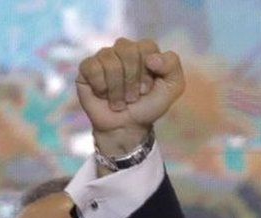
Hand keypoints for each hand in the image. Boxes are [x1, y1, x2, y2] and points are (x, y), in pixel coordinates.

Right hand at [76, 38, 184, 155]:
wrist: (127, 127)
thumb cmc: (149, 106)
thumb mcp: (173, 87)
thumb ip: (172, 66)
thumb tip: (151, 58)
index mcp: (145, 50)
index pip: (146, 47)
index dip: (148, 72)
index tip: (148, 89)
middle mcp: (123, 49)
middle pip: (127, 50)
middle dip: (133, 80)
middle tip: (134, 96)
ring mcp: (104, 56)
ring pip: (110, 61)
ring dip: (118, 88)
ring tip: (121, 100)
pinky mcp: (87, 67)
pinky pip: (93, 68)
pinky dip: (102, 87)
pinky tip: (104, 95)